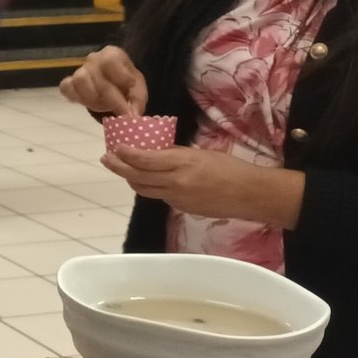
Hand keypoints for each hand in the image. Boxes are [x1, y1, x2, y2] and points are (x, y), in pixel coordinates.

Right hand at [59, 46, 146, 116]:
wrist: (116, 88)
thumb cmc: (127, 87)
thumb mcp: (138, 91)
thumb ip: (136, 102)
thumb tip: (132, 116)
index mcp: (112, 54)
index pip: (110, 60)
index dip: (120, 74)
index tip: (130, 84)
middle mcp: (93, 60)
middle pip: (97, 77)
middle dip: (111, 98)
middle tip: (122, 112)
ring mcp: (79, 71)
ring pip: (80, 82)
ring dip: (94, 100)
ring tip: (106, 108)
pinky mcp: (69, 83)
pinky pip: (66, 89)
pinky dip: (78, 99)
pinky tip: (91, 105)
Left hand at [102, 146, 303, 227]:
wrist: (250, 195)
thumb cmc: (230, 168)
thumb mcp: (201, 154)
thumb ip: (176, 154)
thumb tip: (155, 150)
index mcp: (182, 163)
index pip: (144, 159)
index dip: (126, 154)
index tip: (115, 148)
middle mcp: (176, 182)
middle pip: (137, 176)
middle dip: (119, 167)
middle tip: (107, 159)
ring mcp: (177, 198)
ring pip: (144, 189)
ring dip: (131, 178)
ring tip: (122, 168)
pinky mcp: (181, 209)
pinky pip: (159, 197)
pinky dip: (149, 187)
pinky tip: (147, 180)